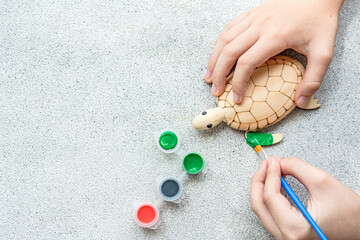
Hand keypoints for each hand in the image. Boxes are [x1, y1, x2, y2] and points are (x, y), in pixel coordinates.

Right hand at [204, 0, 343, 106]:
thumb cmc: (320, 22)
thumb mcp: (324, 52)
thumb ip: (313, 79)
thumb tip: (300, 101)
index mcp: (275, 37)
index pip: (247, 63)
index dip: (239, 83)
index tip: (237, 98)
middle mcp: (259, 26)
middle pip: (229, 52)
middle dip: (219, 74)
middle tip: (216, 91)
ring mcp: (253, 18)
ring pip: (224, 39)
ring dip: (214, 60)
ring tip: (209, 77)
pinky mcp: (251, 13)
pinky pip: (228, 28)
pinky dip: (219, 44)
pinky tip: (217, 55)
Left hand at [250, 157, 359, 238]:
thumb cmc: (349, 212)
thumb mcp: (322, 181)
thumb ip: (296, 167)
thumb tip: (277, 162)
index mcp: (295, 228)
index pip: (270, 197)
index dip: (269, 174)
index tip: (273, 161)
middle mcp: (286, 237)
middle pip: (259, 204)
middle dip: (260, 180)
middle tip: (267, 164)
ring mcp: (285, 237)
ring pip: (261, 209)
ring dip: (263, 187)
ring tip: (271, 170)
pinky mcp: (287, 233)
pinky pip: (269, 213)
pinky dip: (269, 196)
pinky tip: (275, 183)